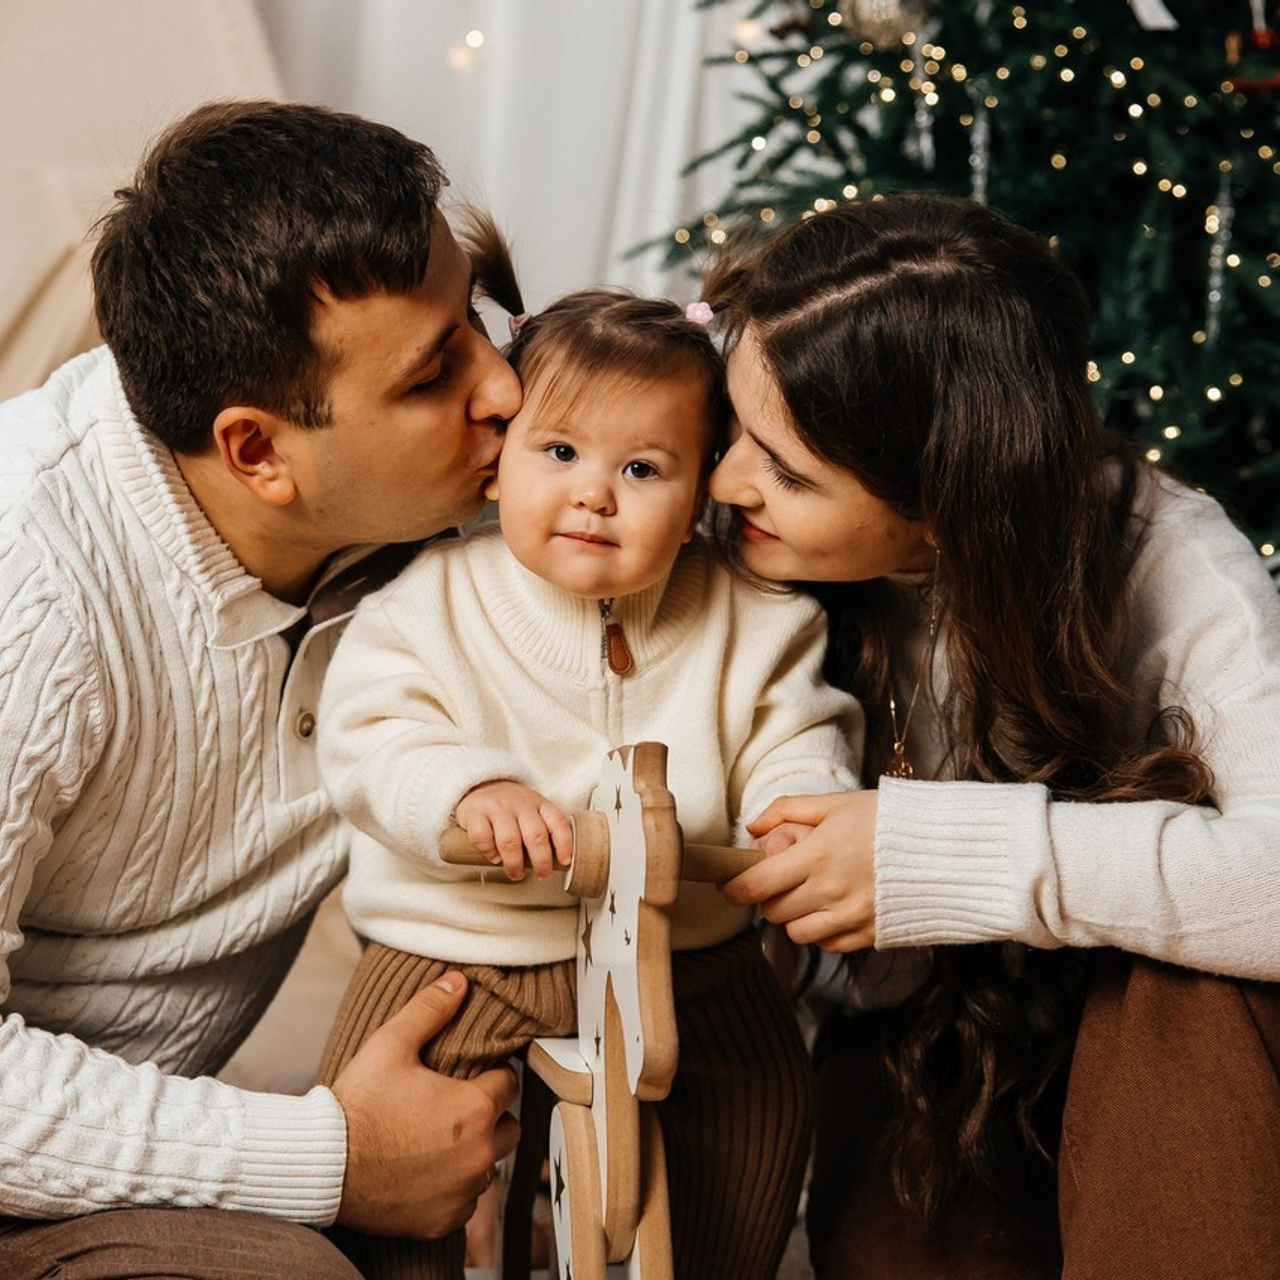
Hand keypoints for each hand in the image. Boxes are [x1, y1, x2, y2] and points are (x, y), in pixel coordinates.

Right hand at [331, 972, 520, 1239]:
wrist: (321, 1167)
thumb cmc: (357, 1105)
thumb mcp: (390, 1045)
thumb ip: (429, 1009)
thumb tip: (459, 980)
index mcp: (474, 1108)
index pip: (508, 1082)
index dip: (488, 1074)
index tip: (467, 1075)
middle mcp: (479, 1155)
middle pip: (507, 1127)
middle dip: (488, 1115)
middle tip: (453, 1107)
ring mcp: (462, 1192)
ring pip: (489, 1165)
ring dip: (473, 1152)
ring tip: (438, 1139)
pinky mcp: (443, 1221)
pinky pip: (466, 1202)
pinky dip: (453, 1188)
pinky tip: (426, 1171)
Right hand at [454, 781, 572, 879]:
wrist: (481, 785)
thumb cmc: (511, 807)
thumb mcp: (533, 811)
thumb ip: (544, 830)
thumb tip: (558, 862)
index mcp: (538, 803)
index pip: (557, 821)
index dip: (564, 843)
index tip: (565, 861)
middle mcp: (520, 804)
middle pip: (535, 836)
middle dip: (541, 861)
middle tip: (542, 875)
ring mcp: (497, 807)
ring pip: (510, 840)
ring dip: (515, 863)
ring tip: (516, 873)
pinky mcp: (474, 813)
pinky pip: (483, 838)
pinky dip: (489, 852)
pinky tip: (494, 857)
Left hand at [722, 791, 877, 951]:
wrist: (948, 850)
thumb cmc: (892, 821)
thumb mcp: (838, 803)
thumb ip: (790, 810)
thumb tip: (754, 825)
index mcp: (819, 856)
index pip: (758, 884)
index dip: (734, 888)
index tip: (728, 885)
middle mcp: (831, 891)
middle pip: (774, 911)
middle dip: (769, 897)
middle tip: (781, 879)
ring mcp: (851, 917)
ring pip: (797, 933)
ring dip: (794, 917)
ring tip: (809, 894)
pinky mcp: (869, 935)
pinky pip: (828, 945)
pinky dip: (822, 932)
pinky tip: (833, 909)